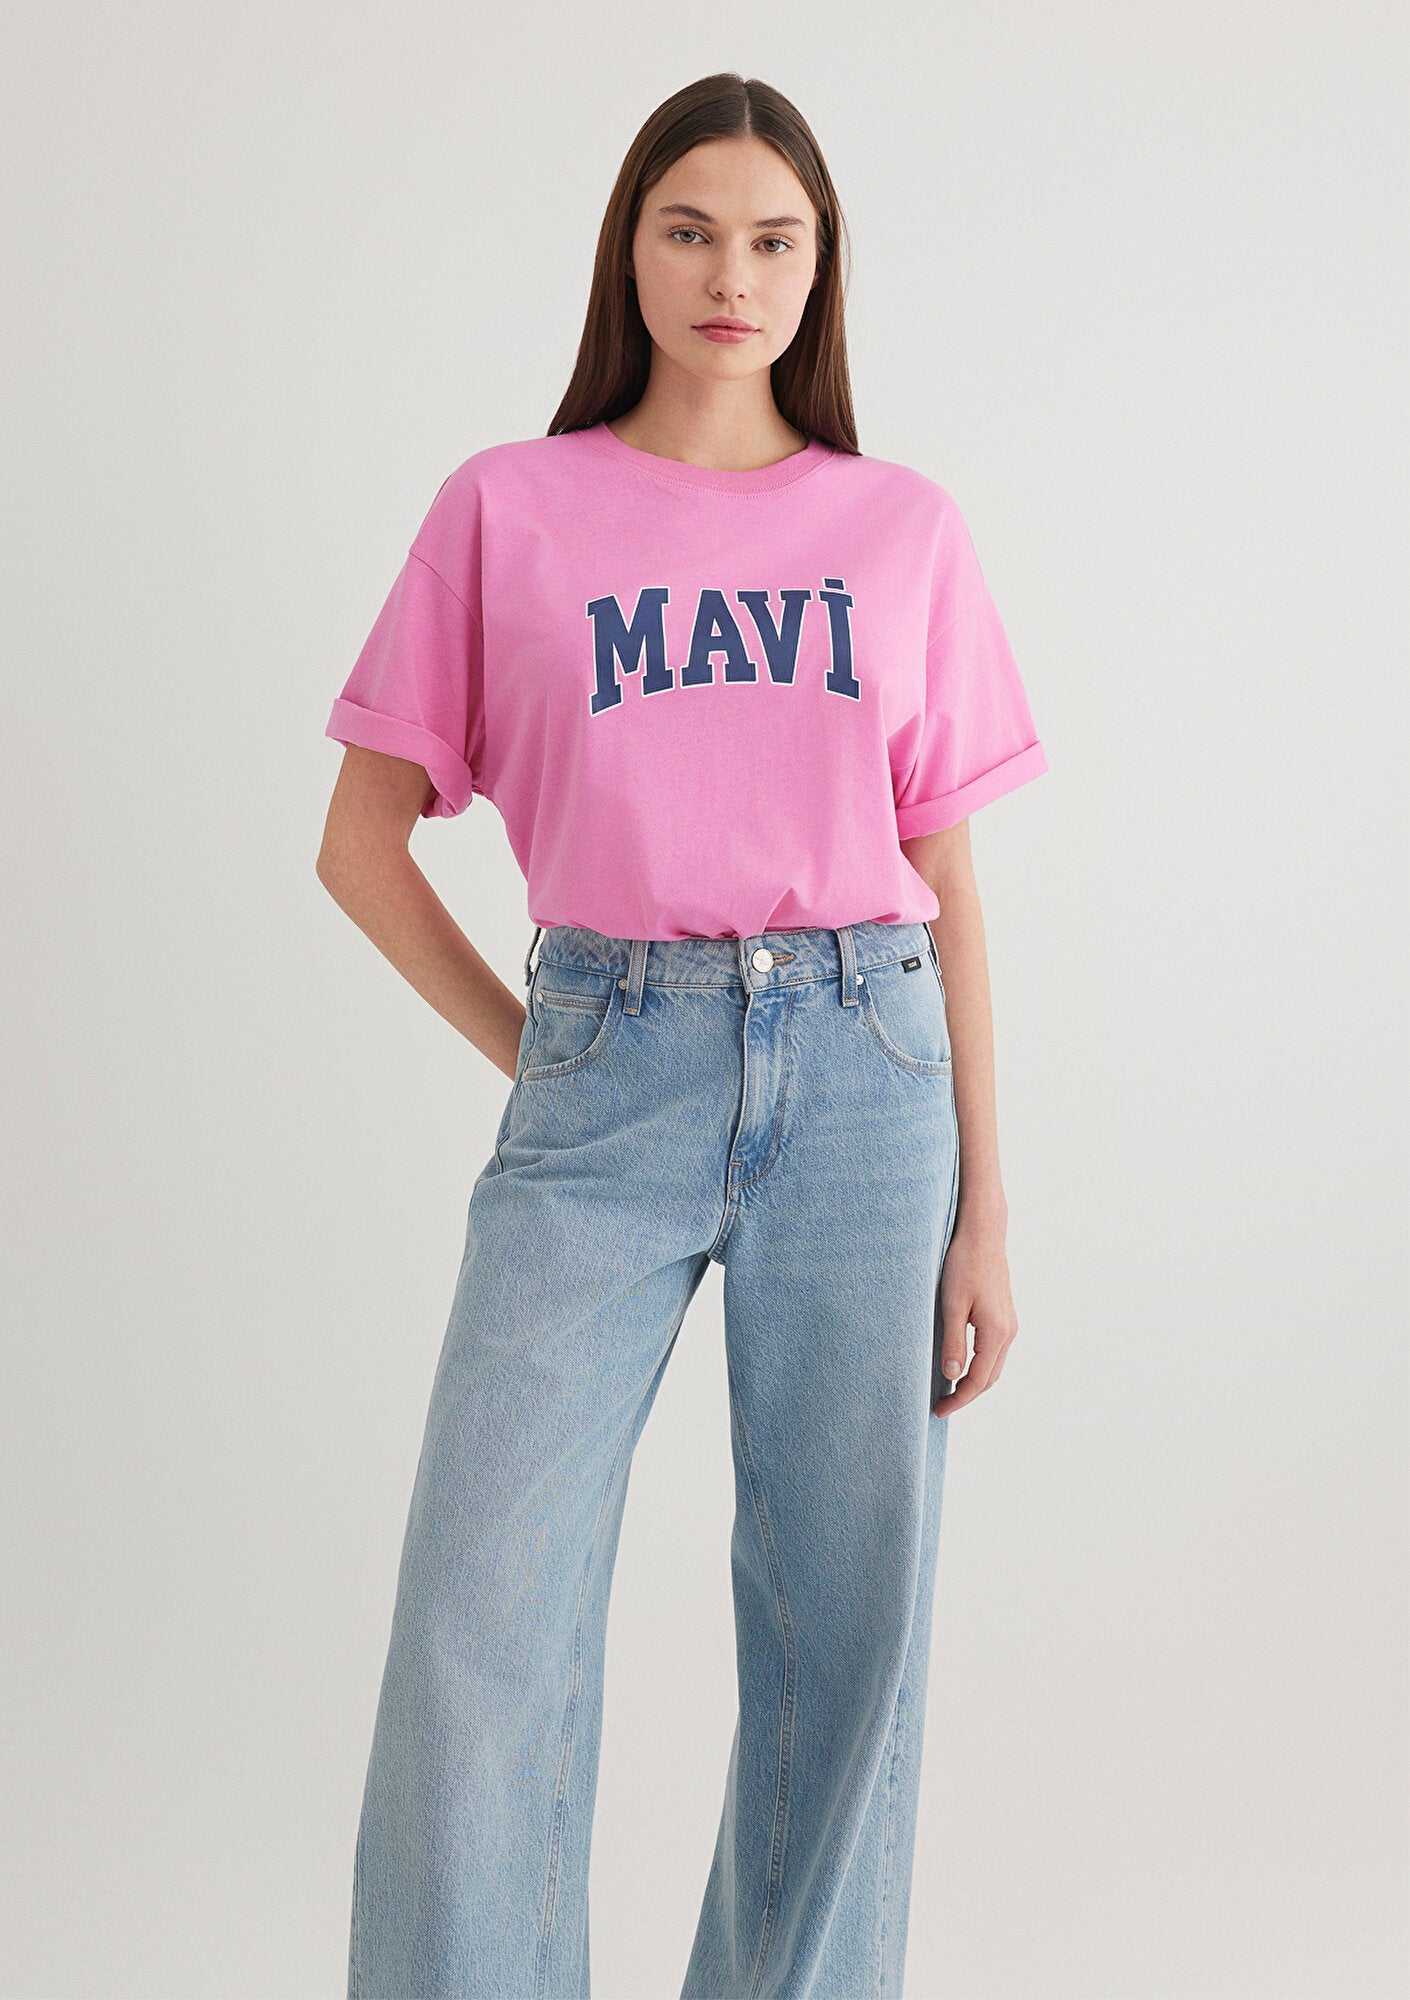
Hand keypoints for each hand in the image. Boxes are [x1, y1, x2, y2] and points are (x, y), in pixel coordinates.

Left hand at [933, 1210, 1019, 1413]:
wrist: (982, 1234)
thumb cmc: (963, 1264)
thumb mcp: (951, 1304)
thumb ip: (953, 1341)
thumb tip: (951, 1375)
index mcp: (996, 1332)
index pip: (979, 1380)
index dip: (959, 1399)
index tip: (939, 1411)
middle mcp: (1009, 1331)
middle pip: (990, 1378)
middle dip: (967, 1395)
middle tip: (941, 1406)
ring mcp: (1010, 1323)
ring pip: (994, 1366)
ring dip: (975, 1382)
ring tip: (949, 1391)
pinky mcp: (1005, 1316)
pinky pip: (995, 1352)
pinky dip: (981, 1366)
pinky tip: (963, 1366)